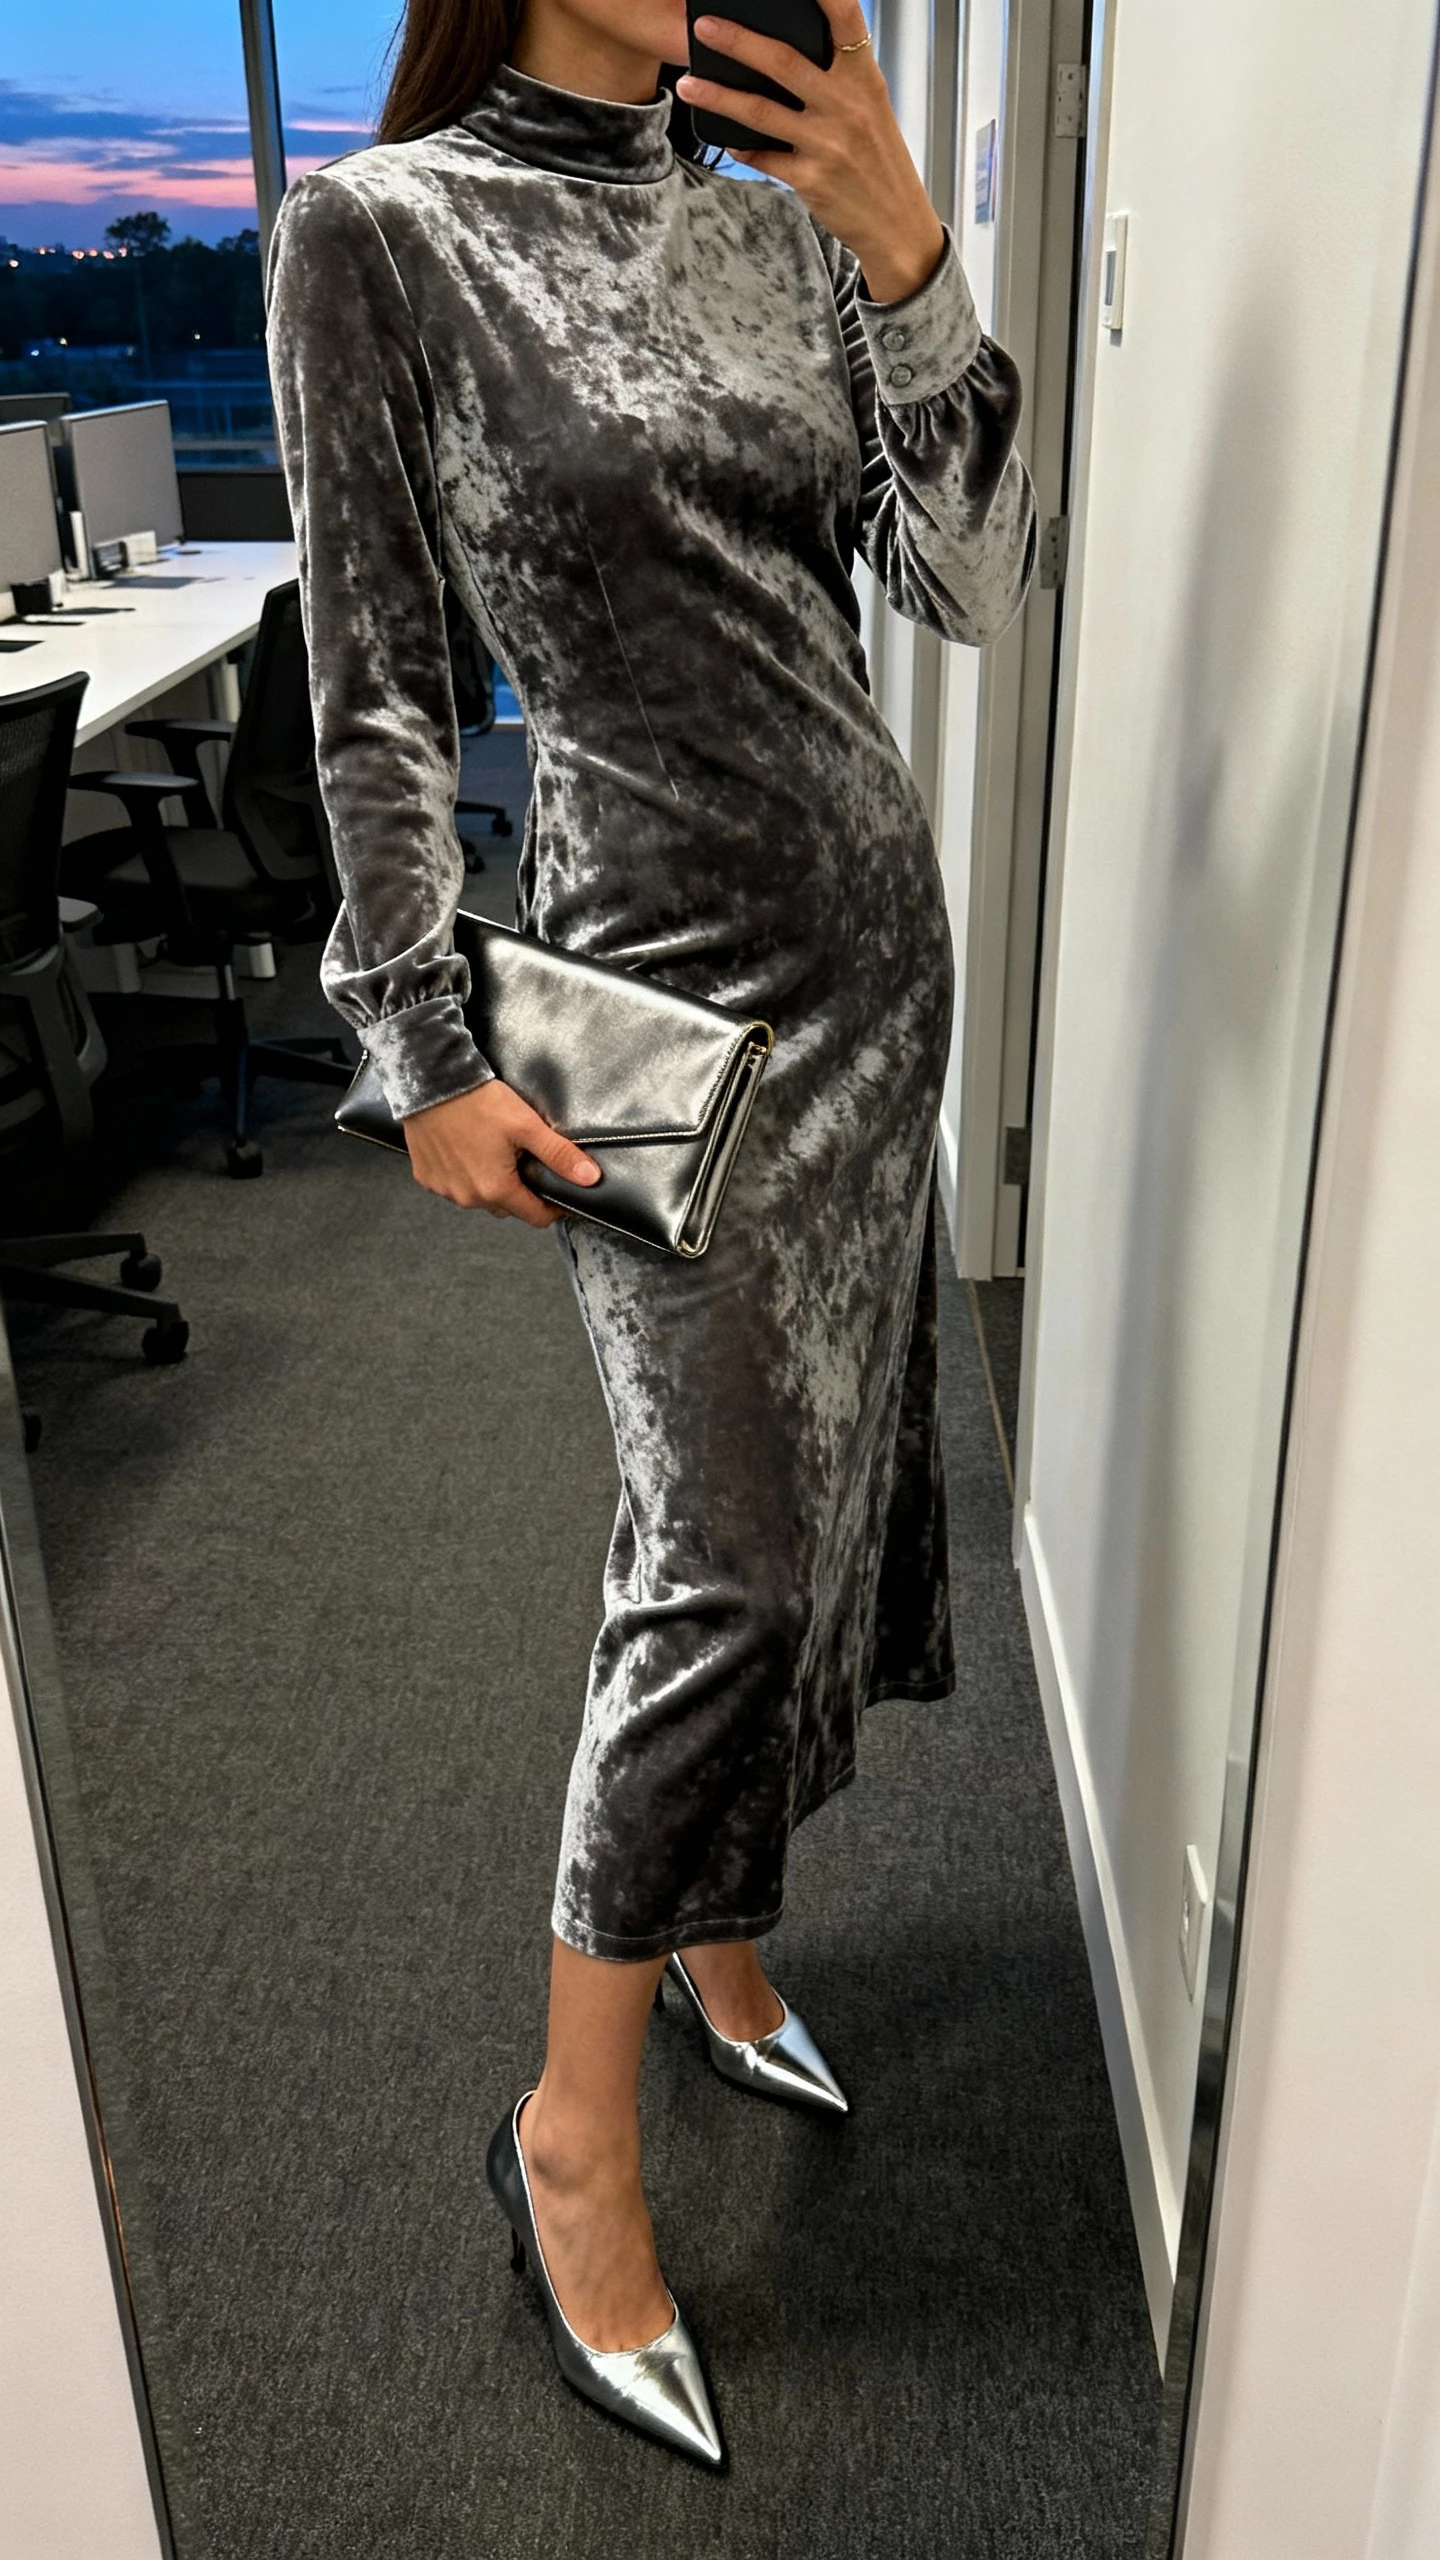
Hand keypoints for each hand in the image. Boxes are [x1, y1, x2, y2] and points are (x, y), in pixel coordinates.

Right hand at [402, 1079, 600, 1226]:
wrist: (431, 1083)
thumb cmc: (477, 1101)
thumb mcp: (526, 1126)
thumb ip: (559, 1155)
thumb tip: (591, 1178)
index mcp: (496, 1189)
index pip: (535, 1217)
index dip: (553, 1207)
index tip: (559, 1192)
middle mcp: (468, 1197)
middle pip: (507, 1207)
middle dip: (520, 1191)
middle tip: (525, 1161)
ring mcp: (444, 1189)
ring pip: (479, 1198)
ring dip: (491, 1184)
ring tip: (495, 1153)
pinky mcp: (427, 1177)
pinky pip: (454, 1186)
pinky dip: (464, 1176)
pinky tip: (468, 1151)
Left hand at [677, 0, 944, 305]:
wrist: (897, 224)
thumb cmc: (881, 162)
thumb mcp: (872, 109)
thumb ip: (838, 79)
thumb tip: (787, 57)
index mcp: (865, 79)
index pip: (845, 19)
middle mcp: (846, 107)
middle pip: (783, 62)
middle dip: (737, 41)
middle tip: (704, 28)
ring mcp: (826, 144)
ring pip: (760, 111)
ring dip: (718, 96)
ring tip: (687, 85)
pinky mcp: (810, 178)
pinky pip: (762, 156)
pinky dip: (739, 145)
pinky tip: (723, 135)